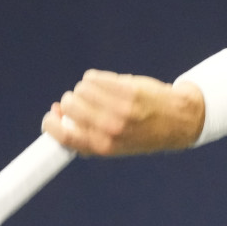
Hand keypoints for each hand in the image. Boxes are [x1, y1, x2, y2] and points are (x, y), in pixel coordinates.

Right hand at [41, 70, 203, 156]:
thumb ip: (84, 134)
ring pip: (80, 89)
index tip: (53, 116)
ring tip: (99, 95)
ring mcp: (119, 109)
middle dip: (70, 102)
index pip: (63, 135)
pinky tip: (107, 85)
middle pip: (69, 105)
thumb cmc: (138, 134)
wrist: (176, 122)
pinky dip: (95, 79)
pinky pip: (93, 78)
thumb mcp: (112, 145)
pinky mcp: (126, 90)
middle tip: (83, 103)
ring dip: (85, 89)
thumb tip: (57, 113)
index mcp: (103, 147)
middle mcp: (110, 130)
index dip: (51, 124)